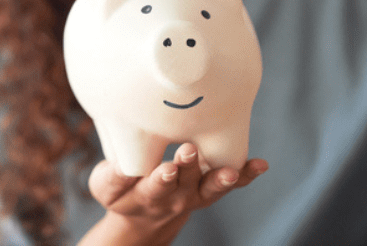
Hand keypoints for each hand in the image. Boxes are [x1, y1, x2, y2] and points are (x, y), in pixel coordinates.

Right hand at [79, 143, 267, 244]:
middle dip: (188, 167)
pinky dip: (246, 174)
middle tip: (189, 150)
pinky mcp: (209, 188)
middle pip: (183, 184)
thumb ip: (113, 175)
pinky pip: (231, 183)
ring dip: (220, 178)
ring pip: (210, 188)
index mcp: (146, 195)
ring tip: (232, 170)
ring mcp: (195, 194)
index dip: (161, 179)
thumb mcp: (107, 186)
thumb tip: (122, 161)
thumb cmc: (122, 190)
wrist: (143, 217)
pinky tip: (260, 164)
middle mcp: (174, 197)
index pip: (154, 188)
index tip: (167, 168)